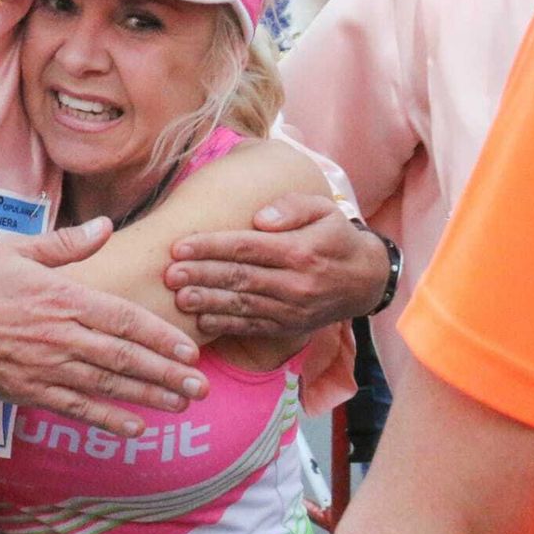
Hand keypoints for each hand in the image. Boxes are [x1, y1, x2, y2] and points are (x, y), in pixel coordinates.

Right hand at [0, 218, 207, 437]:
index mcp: (62, 297)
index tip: (190, 349)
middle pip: (126, 358)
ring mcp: (44, 368)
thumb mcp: (18, 250)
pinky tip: (133, 427)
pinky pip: (74, 408)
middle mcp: (59, 336)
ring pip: (107, 386)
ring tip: (181, 406)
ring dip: (147, 398)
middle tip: (202, 387)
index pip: (124, 320)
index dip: (161, 337)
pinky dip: (106, 419)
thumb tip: (107, 227)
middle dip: (167, 374)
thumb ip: (67, 244)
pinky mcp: (26, 391)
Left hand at [165, 193, 388, 336]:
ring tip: (178, 297)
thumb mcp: (325, 209)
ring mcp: (291, 309)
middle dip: (201, 275)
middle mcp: (295, 284)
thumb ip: (293, 207)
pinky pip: (252, 327)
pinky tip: (200, 320)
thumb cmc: (335, 237)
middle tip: (168, 273)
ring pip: (242, 306)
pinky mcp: (288, 327)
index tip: (180, 246)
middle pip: (240, 278)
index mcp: (301, 251)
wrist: (365, 280)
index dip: (211, 247)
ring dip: (207, 302)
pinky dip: (225, 325)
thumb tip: (261, 218)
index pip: (247, 248)